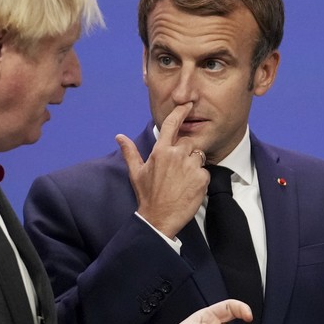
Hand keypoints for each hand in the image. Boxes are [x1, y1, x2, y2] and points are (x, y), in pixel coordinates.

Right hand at [116, 103, 208, 238]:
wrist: (159, 218)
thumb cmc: (147, 195)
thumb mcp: (136, 173)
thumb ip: (130, 152)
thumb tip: (119, 137)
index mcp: (161, 151)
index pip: (172, 125)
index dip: (181, 112)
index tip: (187, 105)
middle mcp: (177, 155)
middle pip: (189, 143)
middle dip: (186, 153)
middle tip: (177, 171)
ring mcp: (190, 167)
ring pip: (198, 157)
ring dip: (193, 166)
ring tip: (182, 181)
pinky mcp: (202, 178)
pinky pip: (205, 172)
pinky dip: (200, 179)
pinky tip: (189, 188)